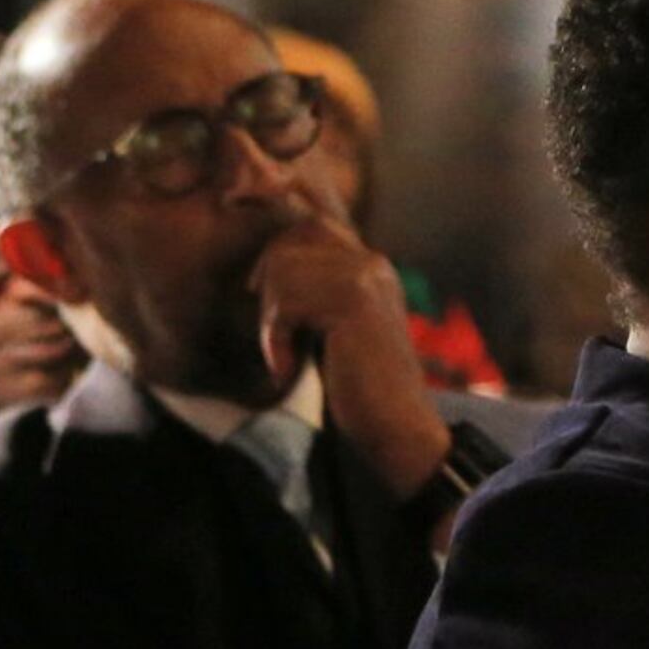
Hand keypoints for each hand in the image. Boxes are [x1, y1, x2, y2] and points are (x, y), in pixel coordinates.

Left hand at [249, 209, 449, 499]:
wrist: (396, 428)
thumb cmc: (358, 388)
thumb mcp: (331, 328)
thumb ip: (314, 292)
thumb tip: (266, 265)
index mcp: (371, 266)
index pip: (312, 221)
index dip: (274, 237)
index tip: (252, 264)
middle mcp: (373, 263)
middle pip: (292, 239)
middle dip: (269, 284)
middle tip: (275, 335)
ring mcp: (366, 278)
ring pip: (283, 268)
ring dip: (271, 320)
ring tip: (284, 357)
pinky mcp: (354, 302)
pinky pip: (286, 300)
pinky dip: (276, 339)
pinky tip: (287, 369)